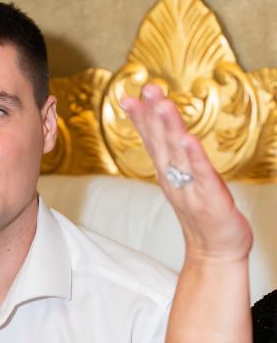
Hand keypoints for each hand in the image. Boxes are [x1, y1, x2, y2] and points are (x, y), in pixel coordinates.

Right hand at [121, 83, 252, 263]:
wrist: (215, 252)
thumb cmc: (203, 215)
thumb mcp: (184, 181)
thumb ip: (175, 158)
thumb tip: (167, 133)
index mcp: (169, 172)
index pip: (152, 140)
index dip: (140, 118)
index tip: (127, 97)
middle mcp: (176, 178)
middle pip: (161, 142)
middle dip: (152, 114)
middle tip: (146, 90)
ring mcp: (191, 188)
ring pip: (178, 154)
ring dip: (169, 128)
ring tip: (162, 105)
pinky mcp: (210, 197)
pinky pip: (200, 174)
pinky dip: (193, 156)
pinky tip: (187, 139)